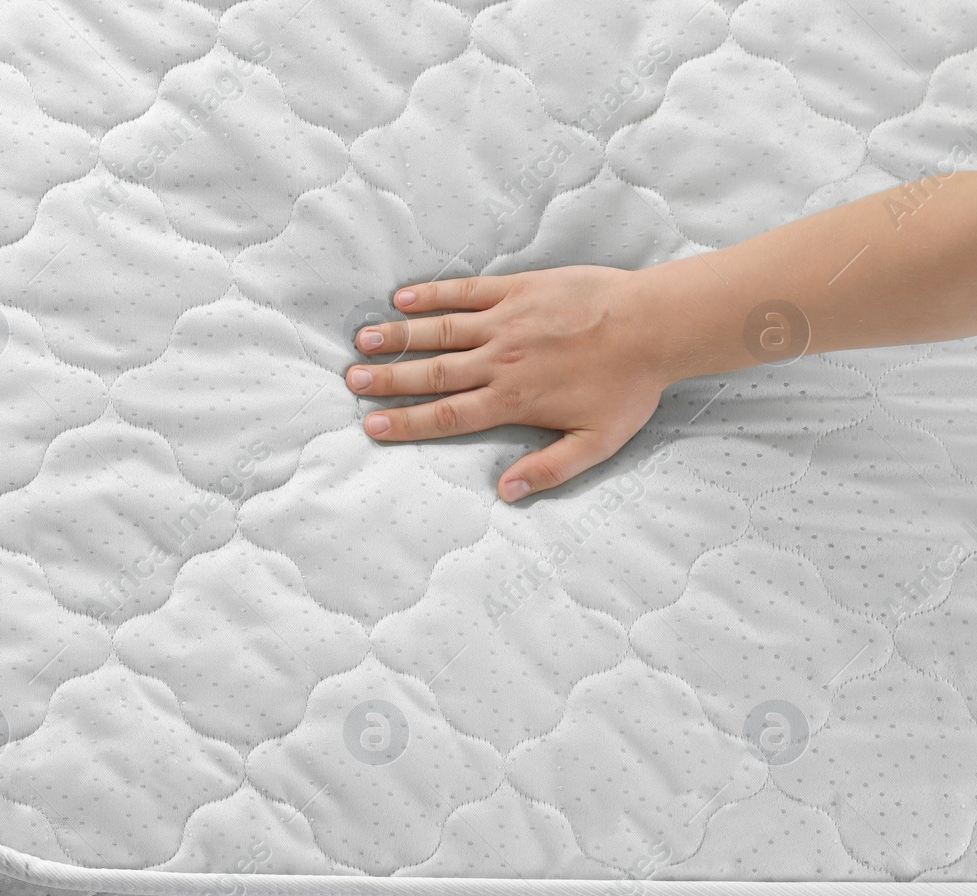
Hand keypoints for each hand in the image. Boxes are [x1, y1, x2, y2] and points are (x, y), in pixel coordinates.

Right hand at [345, 266, 673, 502]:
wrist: (656, 324)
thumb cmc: (629, 386)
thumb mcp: (597, 443)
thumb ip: (549, 470)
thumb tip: (506, 494)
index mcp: (513, 401)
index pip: (447, 415)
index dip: (406, 422)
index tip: (372, 425)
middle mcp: (501, 361)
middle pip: (432, 374)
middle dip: (389, 380)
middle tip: (351, 381)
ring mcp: (506, 321)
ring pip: (440, 331)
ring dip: (399, 337)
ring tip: (363, 341)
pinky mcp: (518, 289)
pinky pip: (466, 292)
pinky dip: (433, 294)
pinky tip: (403, 298)